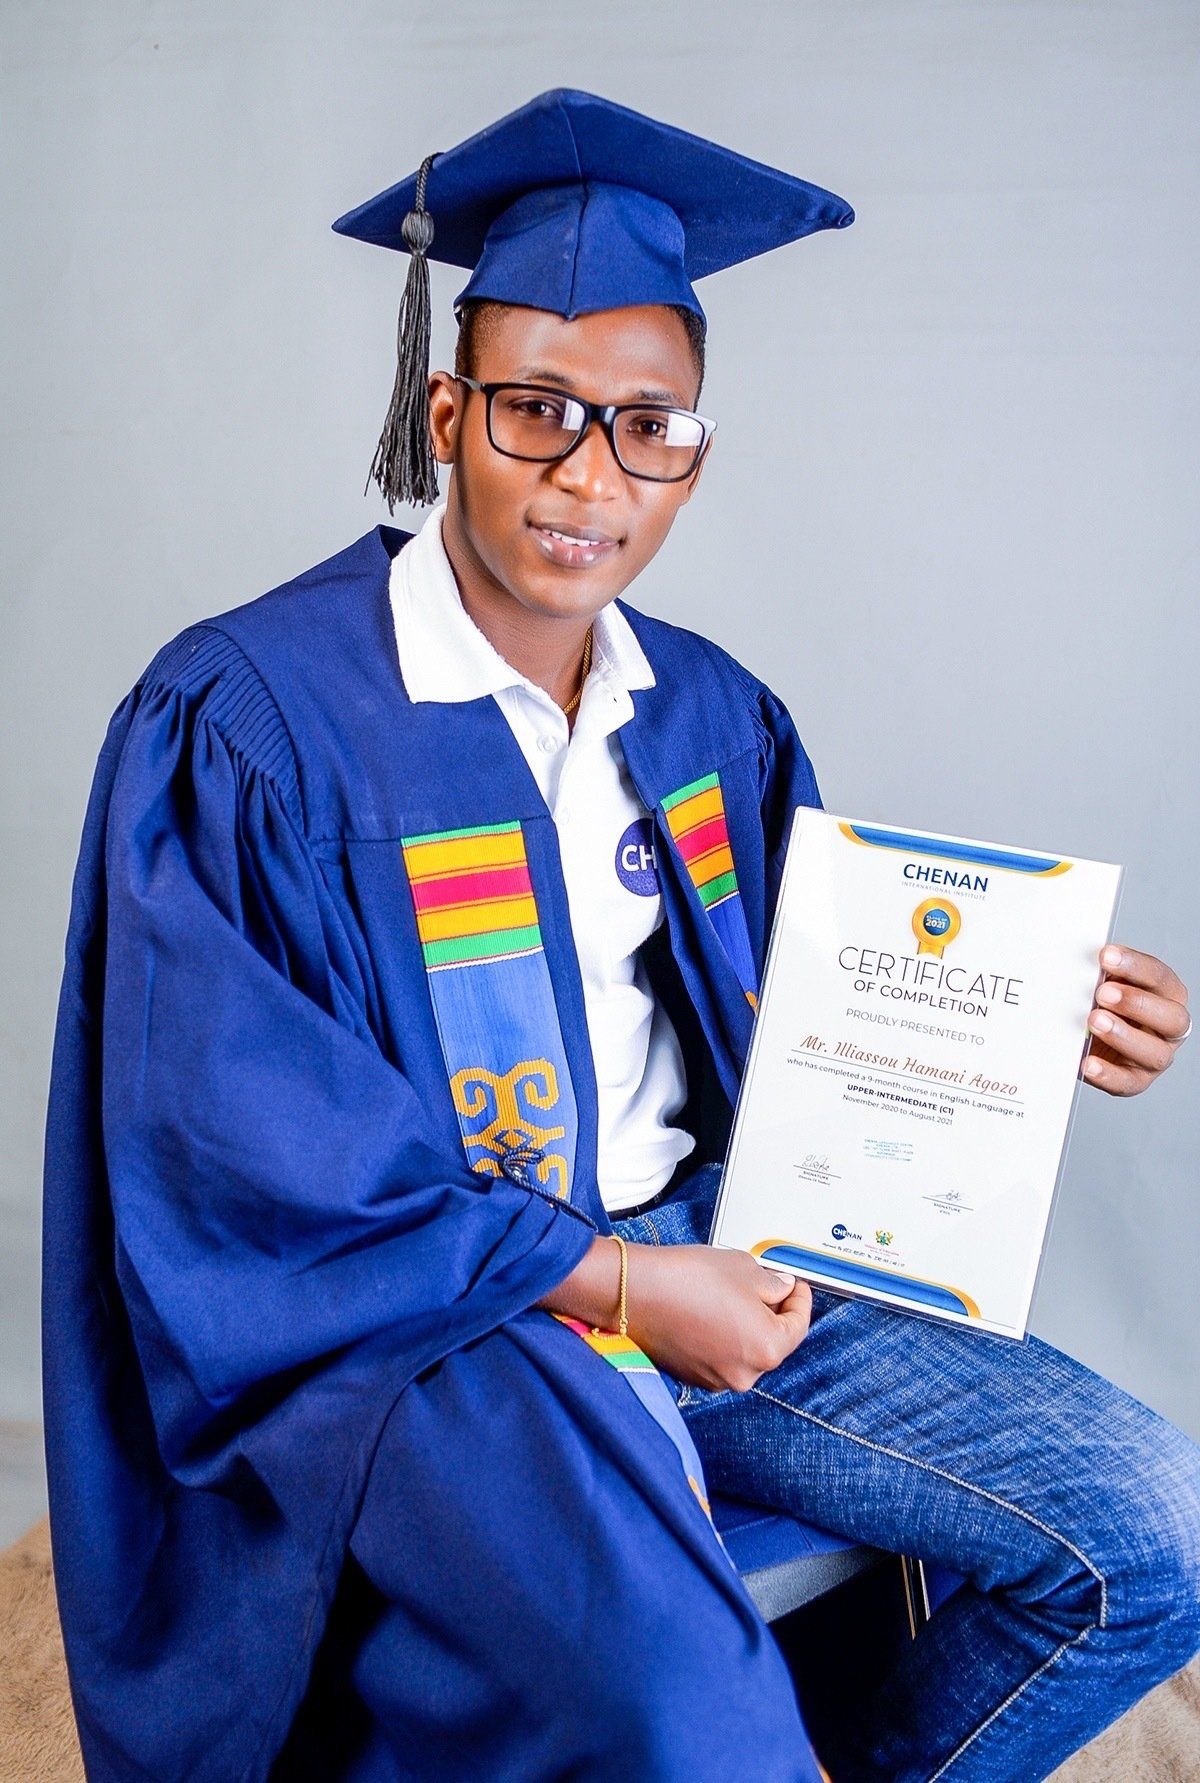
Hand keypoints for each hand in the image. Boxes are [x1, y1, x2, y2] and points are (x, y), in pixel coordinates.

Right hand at [539, 1237, 811, 1391]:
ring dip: (745, 1325)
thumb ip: (771, 1282)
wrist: (631, 1293)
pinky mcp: (693, 1376)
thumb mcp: (743, 1267)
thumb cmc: (685, 1279)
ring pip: (745, 1349)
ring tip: (729, 1293)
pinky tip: (708, 1309)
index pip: (798, 1325)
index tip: (794, 1283)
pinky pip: (720, 1355)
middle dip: (771, 1312)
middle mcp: (745, 1373)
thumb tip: (780, 1287)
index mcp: (767, 1348)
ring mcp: (717, 1379)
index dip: (800, 1299)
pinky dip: (721, 1335)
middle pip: (772, 1342)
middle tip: (764, 1283)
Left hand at [1082, 943, 1190, 1096]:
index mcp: (1167, 995)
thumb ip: (1103, 974)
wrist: (1088, 1035)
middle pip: (1172, 1018)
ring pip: (1155, 1053)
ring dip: (1123, 1036)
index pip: (1160, 978)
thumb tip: (1083, 962)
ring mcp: (1156, 1056)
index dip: (1135, 966)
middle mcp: (1170, 1028)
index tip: (1106, 956)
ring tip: (1094, 1021)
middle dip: (1137, 1003)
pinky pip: (1126, 1082)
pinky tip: (1088, 1062)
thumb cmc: (1104, 1003)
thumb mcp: (1105, 983)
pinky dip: (1107, 1074)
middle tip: (1103, 992)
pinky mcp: (1136, 1080)